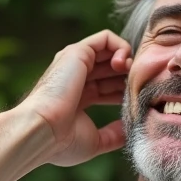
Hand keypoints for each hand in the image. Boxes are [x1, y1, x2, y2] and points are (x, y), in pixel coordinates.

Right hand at [18, 30, 131, 166]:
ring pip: (110, 52)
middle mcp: (76, 78)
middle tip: (138, 88)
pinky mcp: (77, 52)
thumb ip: (113, 135)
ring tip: (131, 76)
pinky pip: (106, 38)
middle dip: (129, 77)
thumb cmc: (61, 142)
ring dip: (128, 60)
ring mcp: (75, 64)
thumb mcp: (94, 142)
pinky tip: (124, 65)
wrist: (41, 131)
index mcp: (78, 98)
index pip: (108, 87)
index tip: (136, 104)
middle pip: (111, 70)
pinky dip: (122, 47)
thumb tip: (130, 130)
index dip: (125, 93)